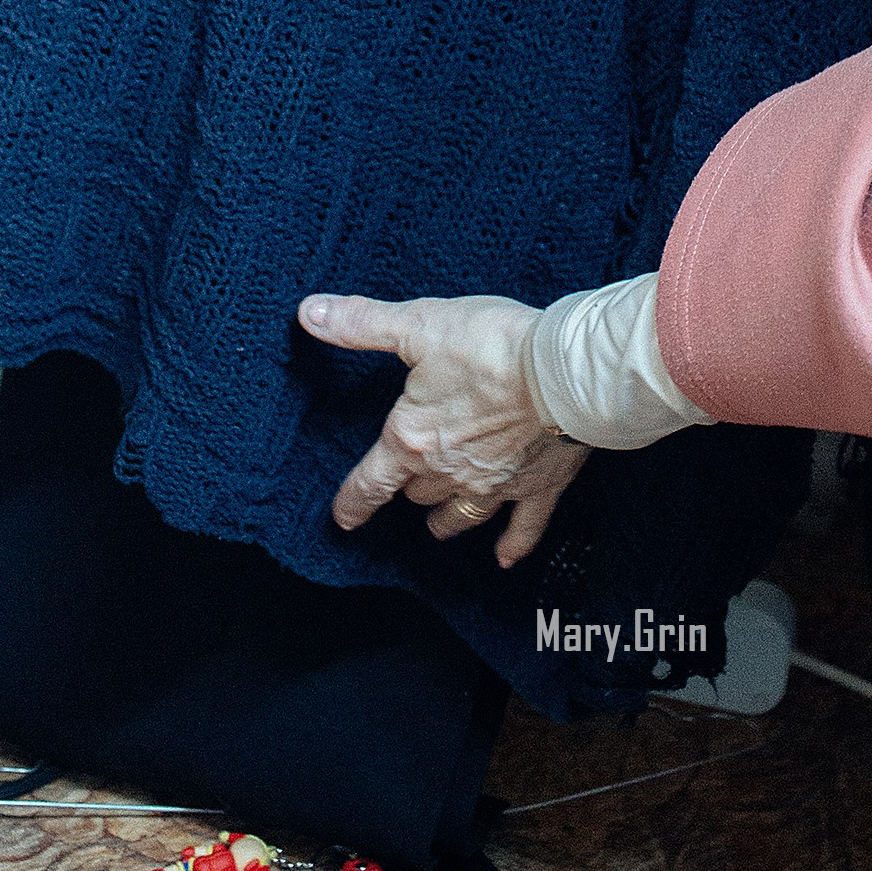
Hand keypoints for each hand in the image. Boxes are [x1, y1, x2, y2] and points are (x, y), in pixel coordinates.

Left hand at [299, 291, 591, 566]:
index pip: (370, 482)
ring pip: (461, 514)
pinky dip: (513, 545)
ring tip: (438, 527)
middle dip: (409, 490)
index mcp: (412, 439)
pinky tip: (505, 558)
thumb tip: (308, 312)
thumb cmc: (490, 344)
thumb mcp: (419, 325)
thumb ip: (363, 324)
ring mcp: (495, 484)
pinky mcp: (537, 487)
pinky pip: (522, 528)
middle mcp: (448, 472)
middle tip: (406, 487)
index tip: (343, 517)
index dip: (353, 501)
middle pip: (418, 494)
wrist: (563, 370)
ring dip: (447, 520)